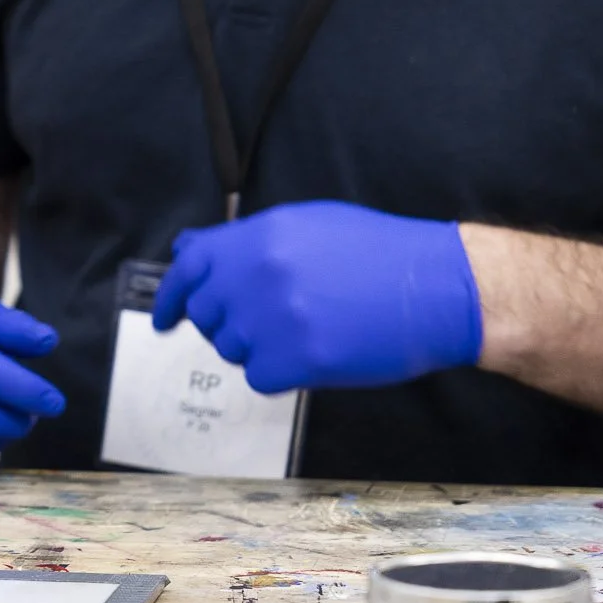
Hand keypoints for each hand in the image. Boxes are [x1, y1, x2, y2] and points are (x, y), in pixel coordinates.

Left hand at [152, 201, 481, 394]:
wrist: (438, 287)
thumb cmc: (379, 254)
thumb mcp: (307, 224)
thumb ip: (244, 240)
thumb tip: (188, 248)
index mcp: (258, 237)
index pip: (190, 267)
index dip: (171, 296)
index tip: (164, 319)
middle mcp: (258, 274)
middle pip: (208, 314)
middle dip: (226, 325)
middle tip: (266, 325)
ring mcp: (276, 317)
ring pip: (232, 349)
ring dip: (258, 348)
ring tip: (305, 331)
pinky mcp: (299, 358)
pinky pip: (260, 377)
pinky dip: (281, 375)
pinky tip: (314, 355)